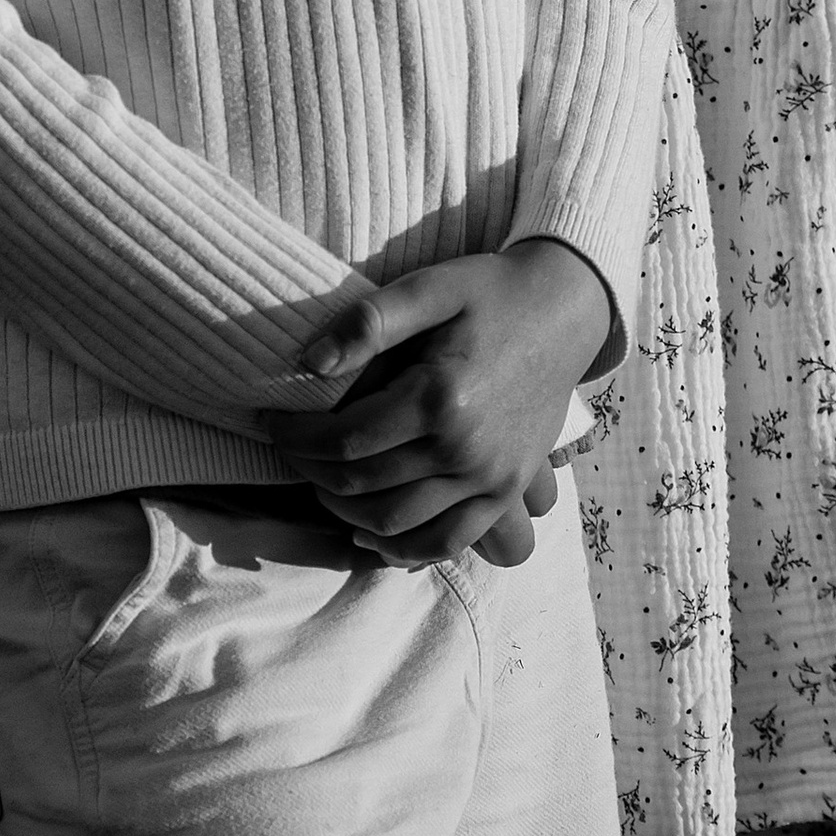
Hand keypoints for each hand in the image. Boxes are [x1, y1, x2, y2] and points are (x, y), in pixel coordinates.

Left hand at [260, 241, 609, 564]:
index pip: (346, 440)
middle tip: (288, 449)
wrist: (566, 309)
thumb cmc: (492, 292)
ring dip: (344, 512)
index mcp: (441, 398)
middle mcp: (465, 450)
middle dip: (311, 471)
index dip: (297, 438)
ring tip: (320, 482)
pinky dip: (402, 549)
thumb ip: (370, 320)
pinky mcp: (505, 491)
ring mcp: (490, 479)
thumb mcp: (432, 286)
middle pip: (364, 485)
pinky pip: (446, 541)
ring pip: (396, 523)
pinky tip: (370, 536)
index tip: (270, 421)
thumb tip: (311, 362)